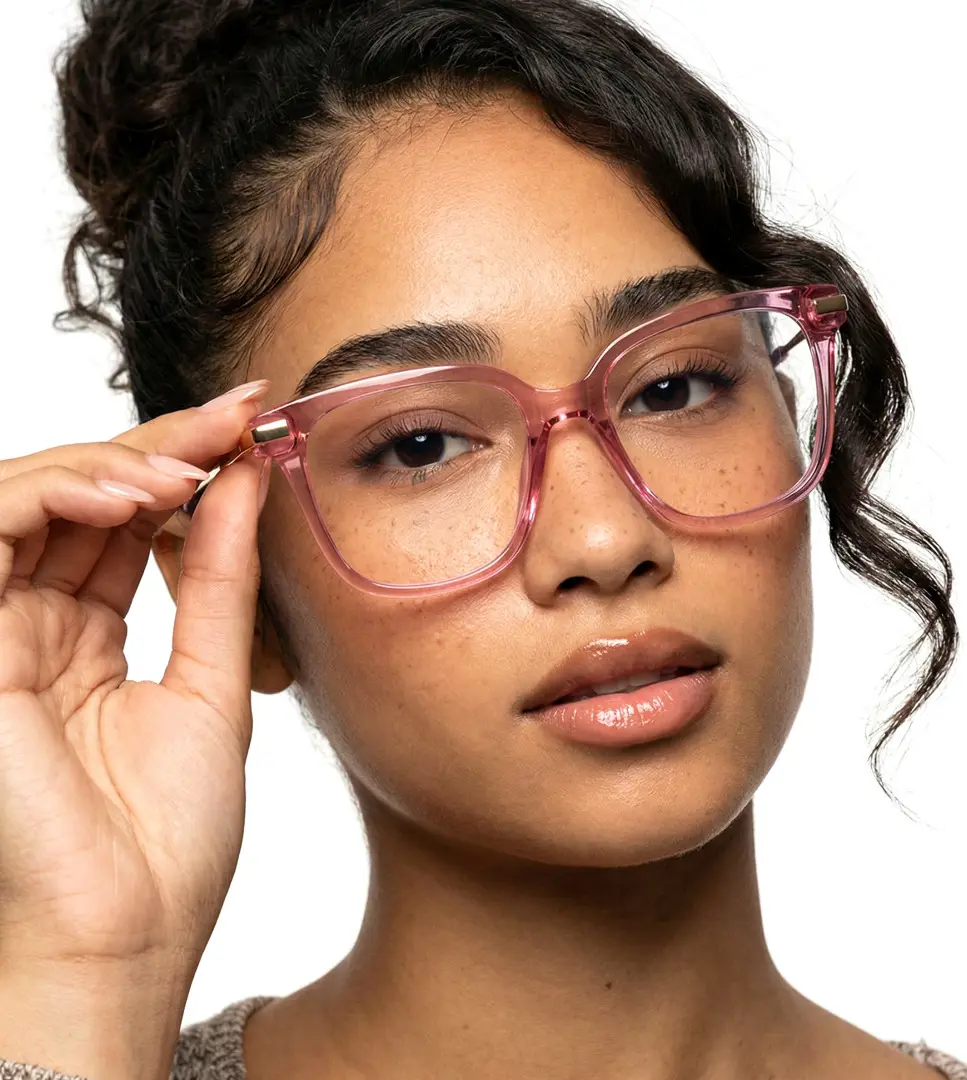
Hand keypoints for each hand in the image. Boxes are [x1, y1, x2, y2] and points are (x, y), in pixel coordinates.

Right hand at [0, 381, 270, 978]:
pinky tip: (138, 495)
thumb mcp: (211, 680)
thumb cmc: (161, 841)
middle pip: (81, 497)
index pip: (122, 522)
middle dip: (161, 444)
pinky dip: (59, 493)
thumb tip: (244, 482)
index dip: (184, 465)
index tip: (255, 425)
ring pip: (29, 497)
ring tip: (192, 464)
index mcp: (83, 641)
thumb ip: (216, 578)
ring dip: (115, 462)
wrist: (120, 941)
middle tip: (237, 416)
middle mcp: (29, 627)